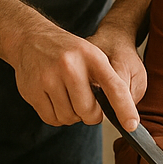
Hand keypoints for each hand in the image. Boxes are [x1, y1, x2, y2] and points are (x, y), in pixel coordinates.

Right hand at [11, 22, 136, 127]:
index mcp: (91, 56)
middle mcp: (70, 65)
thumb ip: (107, 81)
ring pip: (69, 118)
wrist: (31, 37)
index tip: (131, 125)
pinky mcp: (32, 90)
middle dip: (91, 115)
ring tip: (68, 97)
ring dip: (72, 115)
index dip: (124, 109)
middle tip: (88, 105)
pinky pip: (51, 119)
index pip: (114, 87)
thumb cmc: (69, 52)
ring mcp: (48, 78)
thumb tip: (118, 114)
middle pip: (88, 111)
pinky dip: (57, 116)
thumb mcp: (92, 55)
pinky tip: (56, 100)